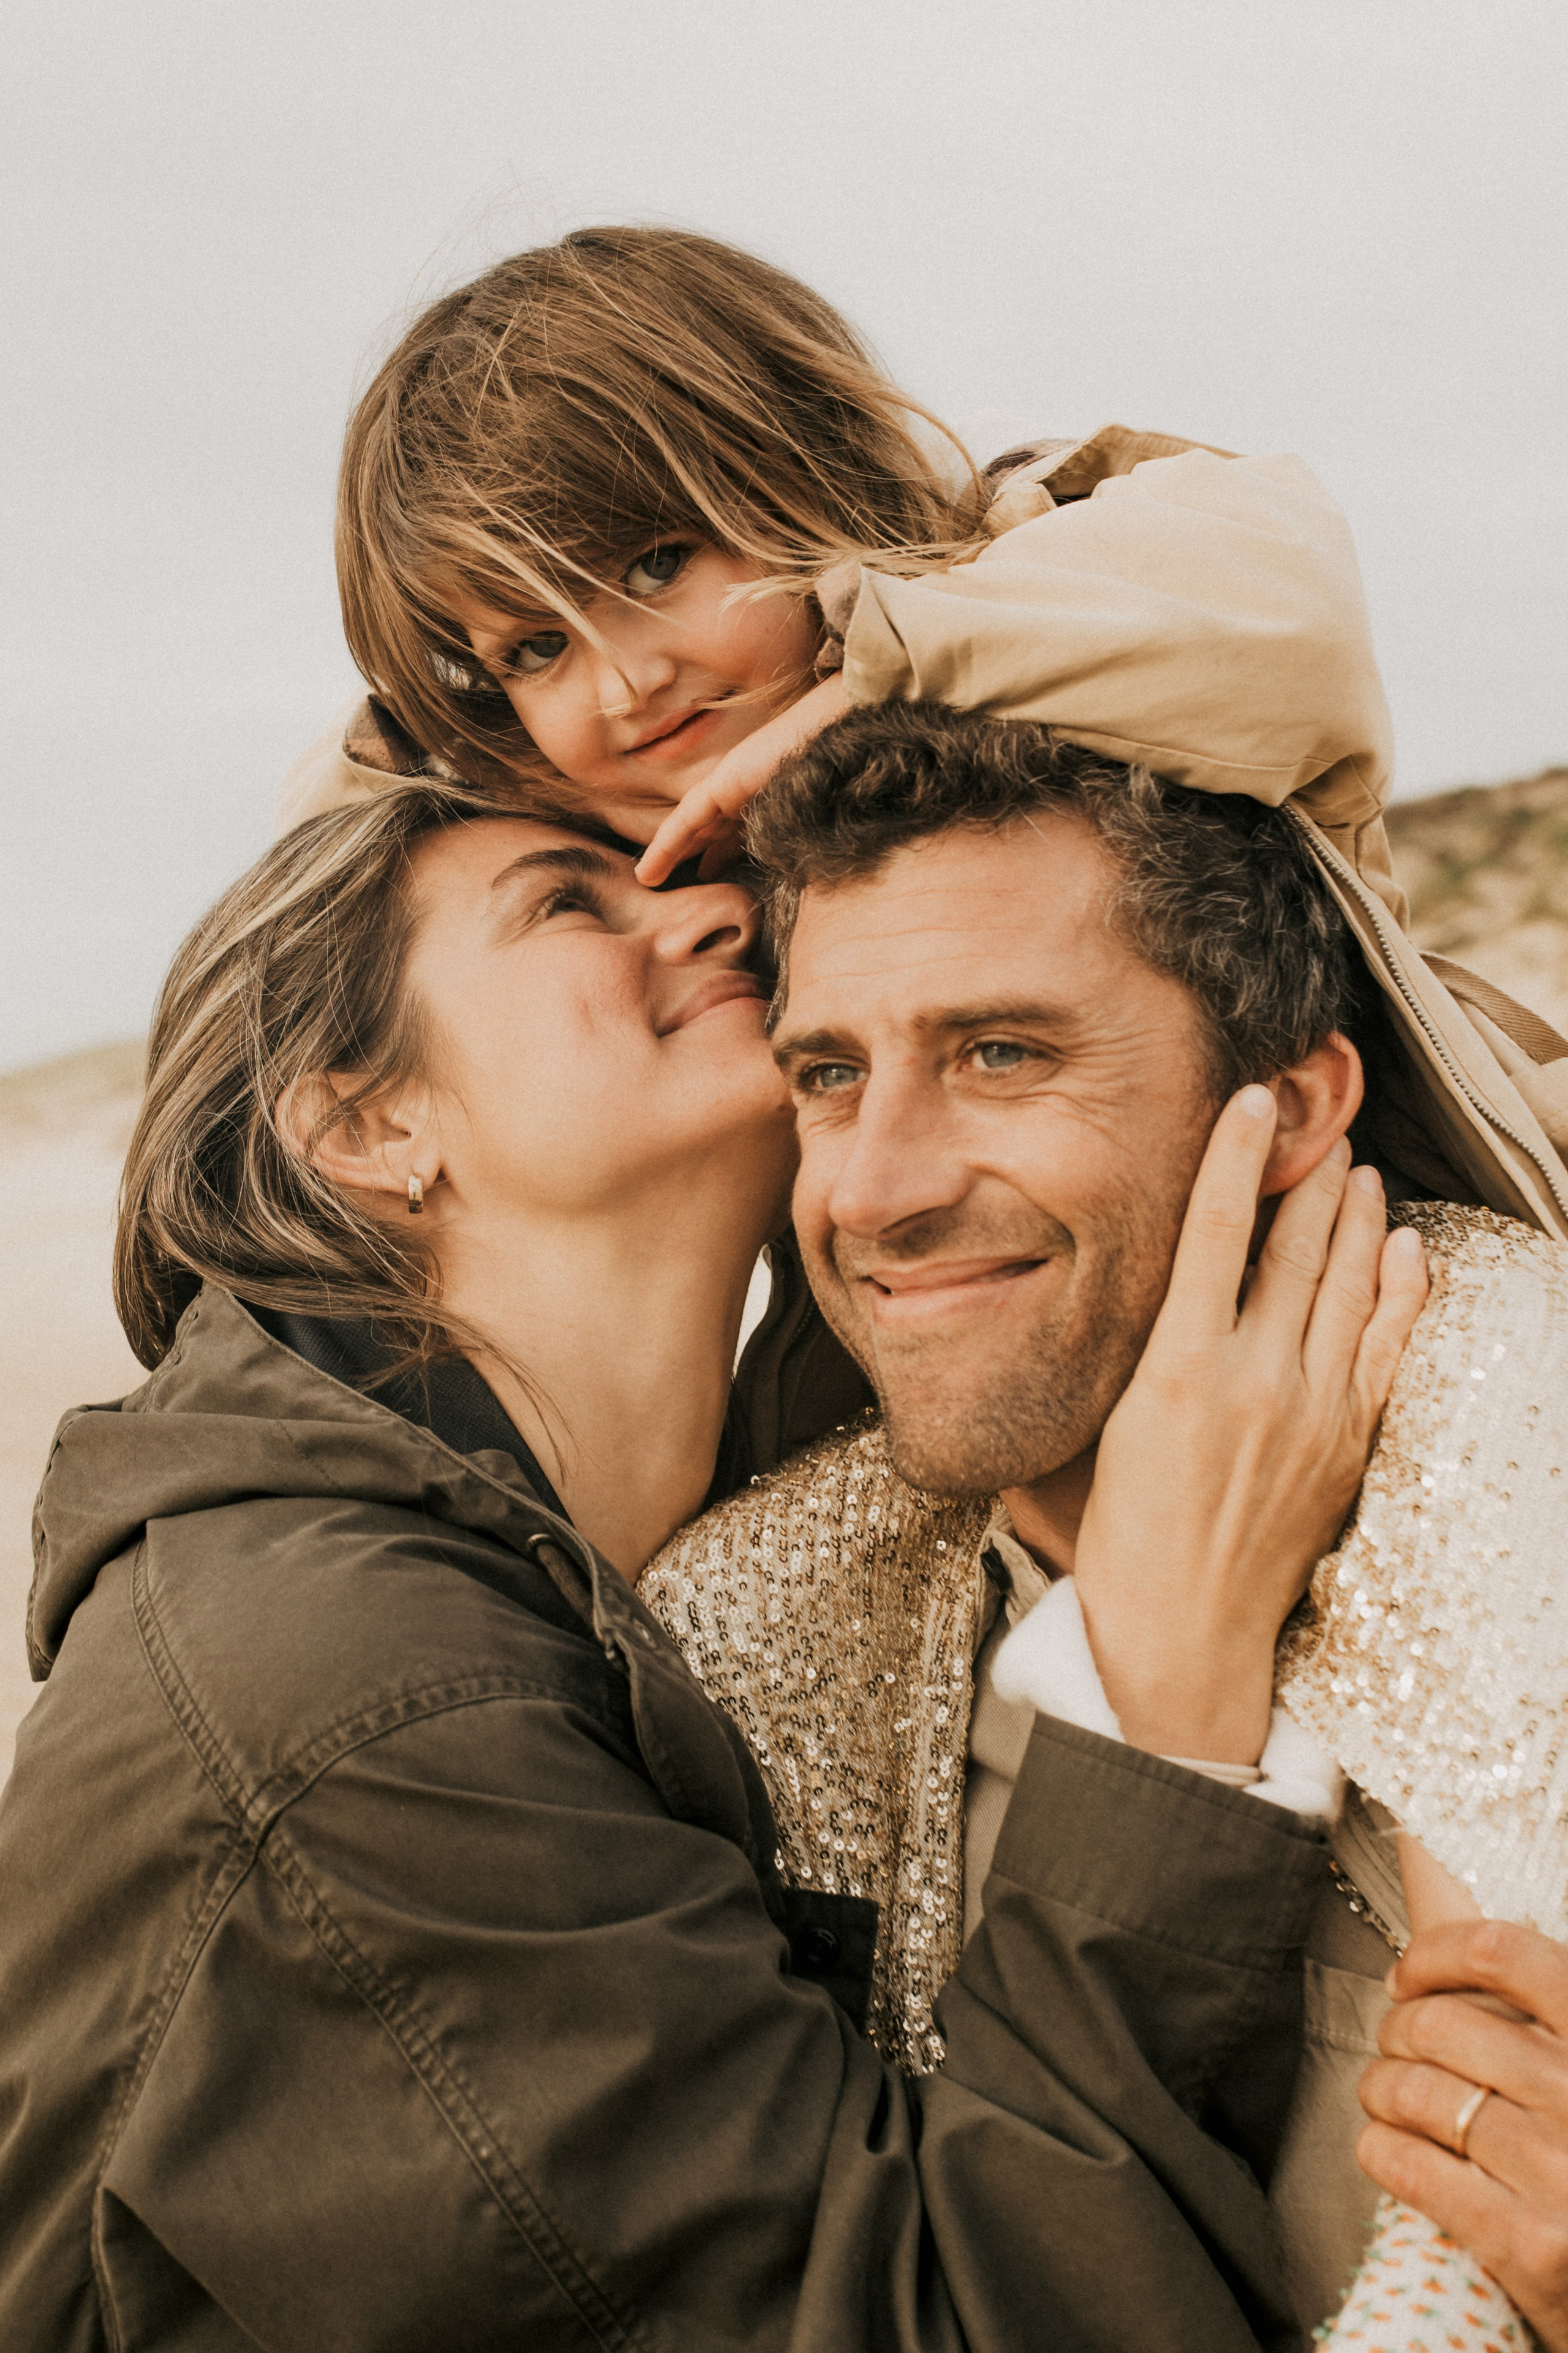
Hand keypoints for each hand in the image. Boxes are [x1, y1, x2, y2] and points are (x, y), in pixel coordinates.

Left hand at [634, 672, 850, 883]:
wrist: (845, 729)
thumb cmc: (842, 767)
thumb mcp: (814, 809)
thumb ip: (799, 832)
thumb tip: (808, 872)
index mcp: (767, 791)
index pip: (737, 826)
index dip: (720, 850)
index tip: (708, 870)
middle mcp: (746, 786)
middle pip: (711, 826)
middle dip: (692, 851)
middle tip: (670, 875)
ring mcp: (733, 782)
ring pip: (692, 826)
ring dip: (669, 853)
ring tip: (648, 877)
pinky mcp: (724, 782)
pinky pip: (687, 821)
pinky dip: (666, 846)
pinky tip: (649, 871)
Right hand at [1073, 1086, 1427, 1761]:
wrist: (1185, 1639)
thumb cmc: (1120, 1542)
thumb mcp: (1094, 1434)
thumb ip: (1114, 1357)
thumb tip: (1093, 1292)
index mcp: (1177, 1373)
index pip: (1215, 1234)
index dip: (1236, 1158)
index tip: (1251, 1100)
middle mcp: (1254, 1381)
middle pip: (1295, 1250)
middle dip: (1310, 1174)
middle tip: (1318, 1116)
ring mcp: (1311, 1413)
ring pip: (1346, 1288)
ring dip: (1356, 1219)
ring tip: (1358, 1167)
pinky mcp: (1346, 1445)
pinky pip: (1386, 1349)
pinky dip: (1399, 1293)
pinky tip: (1404, 1249)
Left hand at [1359, 1919, 1567, 2351]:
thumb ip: (1529, 2005)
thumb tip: (1438, 1919)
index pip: (1499, 1952)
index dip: (1433, 1955)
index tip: (1407, 1977)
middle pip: (1437, 2024)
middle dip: (1395, 2030)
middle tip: (1396, 2048)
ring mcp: (1559, 2172)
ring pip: (1412, 2092)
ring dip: (1379, 2089)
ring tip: (1388, 2098)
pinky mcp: (1530, 2244)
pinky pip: (1409, 2165)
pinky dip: (1380, 2148)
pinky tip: (1389, 2147)